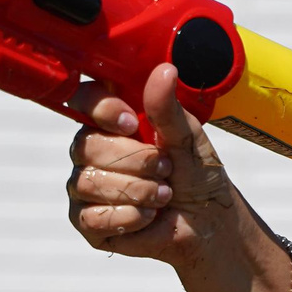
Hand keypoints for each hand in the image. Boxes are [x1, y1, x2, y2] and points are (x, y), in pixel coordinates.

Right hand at [67, 65, 239, 267]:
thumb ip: (167, 108)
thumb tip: (164, 70)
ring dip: (138, 191)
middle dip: (136, 161)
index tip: (131, 123)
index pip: (83, 100)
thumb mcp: (187, 136)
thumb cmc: (196, 173)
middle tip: (166, 169)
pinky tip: (149, 216)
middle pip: (86, 145)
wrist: (207, 220)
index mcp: (112, 121)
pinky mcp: (87, 221)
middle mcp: (91, 150)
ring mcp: (85, 185)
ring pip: (89, 182)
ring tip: (164, 195)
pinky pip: (92, 217)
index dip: (101, 109)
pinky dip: (129, 217)